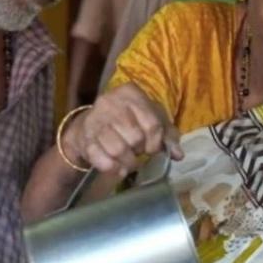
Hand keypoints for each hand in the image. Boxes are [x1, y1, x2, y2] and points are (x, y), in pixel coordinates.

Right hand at [63, 83, 183, 176]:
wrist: (90, 124)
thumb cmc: (127, 120)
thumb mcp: (150, 119)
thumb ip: (167, 134)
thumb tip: (178, 155)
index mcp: (130, 93)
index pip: (152, 123)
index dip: (156, 142)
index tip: (152, 148)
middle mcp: (110, 102)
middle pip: (135, 137)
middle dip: (139, 150)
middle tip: (137, 151)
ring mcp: (95, 120)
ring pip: (118, 150)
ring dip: (128, 162)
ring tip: (129, 161)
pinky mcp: (84, 138)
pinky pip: (102, 160)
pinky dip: (113, 169)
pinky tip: (118, 169)